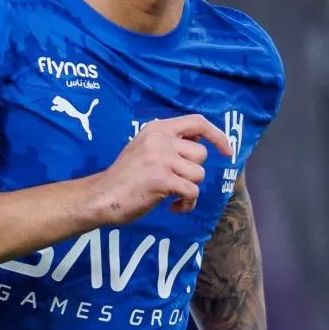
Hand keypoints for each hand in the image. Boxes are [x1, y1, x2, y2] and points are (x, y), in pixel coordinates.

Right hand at [90, 115, 234, 223]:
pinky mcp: (162, 179)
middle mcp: (160, 139)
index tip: (227, 151)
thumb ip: (169, 143)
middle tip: (175, 181)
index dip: (217, 136)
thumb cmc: (125, 177)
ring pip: (198, 174)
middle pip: (200, 154)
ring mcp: (161, 158)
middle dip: (193, 172)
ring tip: (173, 196)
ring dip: (189, 189)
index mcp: (157, 128)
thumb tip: (201, 142)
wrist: (102, 196)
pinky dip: (187, 204)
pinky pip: (192, 191)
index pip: (197, 122)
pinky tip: (173, 207)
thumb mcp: (145, 147)